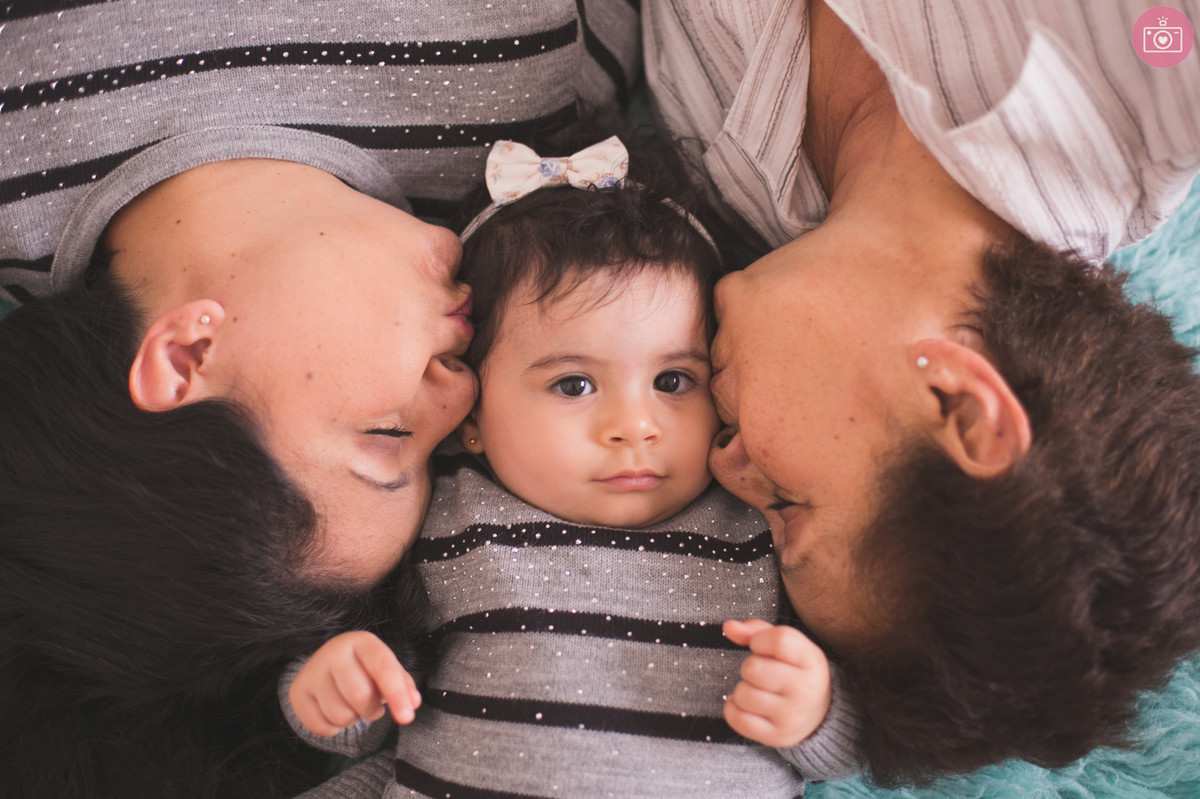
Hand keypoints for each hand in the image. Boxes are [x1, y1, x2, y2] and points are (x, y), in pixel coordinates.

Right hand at [288, 630, 421, 736]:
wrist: (327, 664)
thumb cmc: (365, 668)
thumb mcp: (386, 669)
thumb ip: (403, 685)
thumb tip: (412, 703)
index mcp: (361, 642)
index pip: (383, 668)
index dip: (397, 695)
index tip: (407, 718)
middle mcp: (333, 652)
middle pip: (360, 697)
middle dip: (372, 710)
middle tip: (372, 705)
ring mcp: (312, 671)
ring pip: (341, 715)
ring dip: (353, 719)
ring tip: (351, 704)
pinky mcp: (297, 692)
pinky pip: (322, 726)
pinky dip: (333, 728)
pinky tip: (334, 710)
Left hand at [722, 619, 831, 747]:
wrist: (818, 715)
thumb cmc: (795, 671)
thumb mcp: (787, 646)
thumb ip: (756, 630)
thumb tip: (729, 627)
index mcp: (812, 660)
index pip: (780, 640)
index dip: (760, 639)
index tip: (761, 646)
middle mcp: (806, 689)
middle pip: (753, 668)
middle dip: (749, 667)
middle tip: (762, 673)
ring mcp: (792, 716)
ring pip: (743, 694)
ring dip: (742, 689)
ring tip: (758, 690)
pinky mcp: (777, 736)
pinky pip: (738, 719)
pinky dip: (733, 709)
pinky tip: (745, 705)